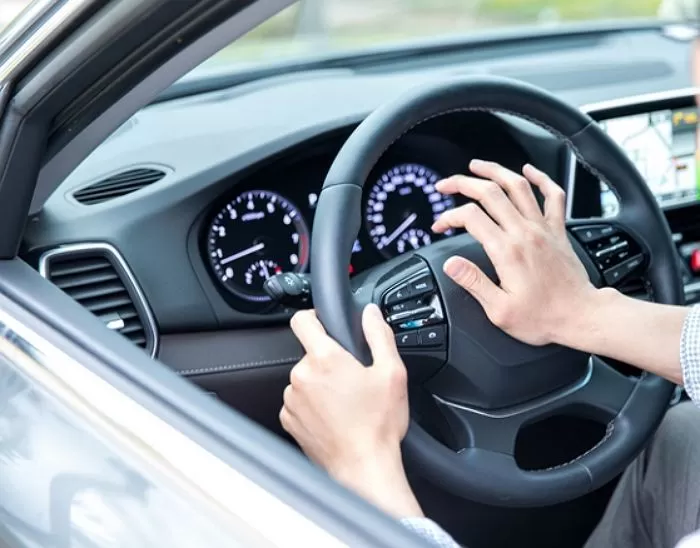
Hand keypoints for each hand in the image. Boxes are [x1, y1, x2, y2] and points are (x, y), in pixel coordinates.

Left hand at [283, 304, 422, 517]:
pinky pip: (299, 402)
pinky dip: (313, 406)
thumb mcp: (392, 373)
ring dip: (320, 385)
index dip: (314, 317)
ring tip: (345, 403)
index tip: (324, 324)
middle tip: (353, 380)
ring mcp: (292, 400)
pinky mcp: (289, 420)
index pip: (302, 320)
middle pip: (310, 354)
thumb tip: (370, 313)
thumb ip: (379, 335)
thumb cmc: (378, 426)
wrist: (364, 468)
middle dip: (329, 362)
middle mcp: (301, 376)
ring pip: (304, 379)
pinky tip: (334, 417)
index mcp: (325, 359)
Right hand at [432, 159, 596, 346]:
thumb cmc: (543, 317)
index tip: (439, 226)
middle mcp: (525, 233)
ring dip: (495, 171)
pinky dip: (541, 178)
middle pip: (490, 193)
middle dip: (462, 183)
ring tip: (477, 165)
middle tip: (446, 185)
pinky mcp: (557, 231)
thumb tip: (451, 264)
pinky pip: (553, 196)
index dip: (448, 217)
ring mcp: (543, 228)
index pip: (470, 218)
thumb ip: (473, 282)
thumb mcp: (499, 310)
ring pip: (518, 186)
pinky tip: (529, 170)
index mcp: (507, 251)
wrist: (581, 317)